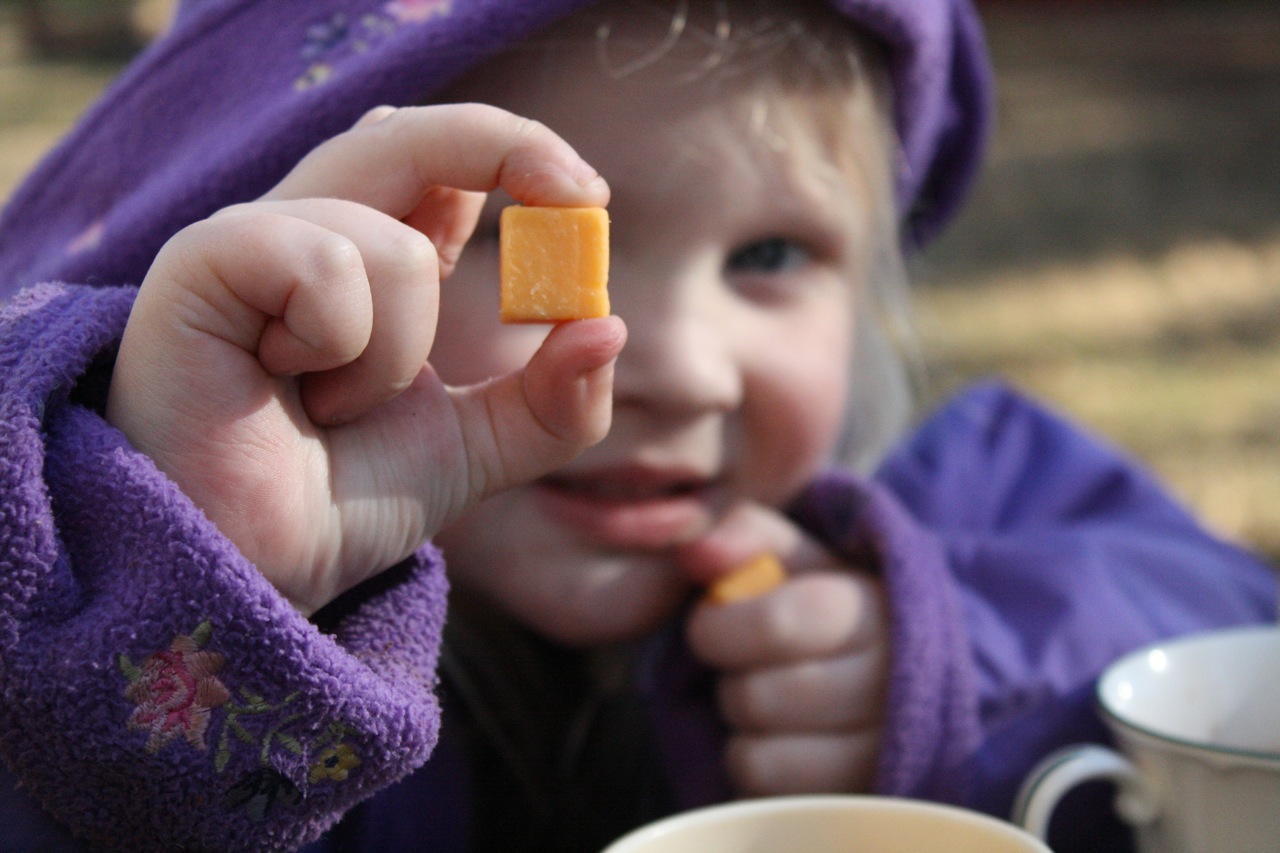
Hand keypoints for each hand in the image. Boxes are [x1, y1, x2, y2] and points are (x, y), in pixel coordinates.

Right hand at [106, 104, 624, 614]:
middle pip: (412, 136)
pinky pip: (327, 265)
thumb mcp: (476, 452)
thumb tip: (608, 327)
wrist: (254, 570)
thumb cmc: (339, 500)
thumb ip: (551, 403)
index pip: (449, 167)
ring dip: (398, 356)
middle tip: (581, 194)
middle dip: (507, 145)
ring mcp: (255, 240)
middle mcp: (315, 232)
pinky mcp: (204, 261)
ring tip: (333, 407)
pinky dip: (339, 346)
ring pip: (396, 246)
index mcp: (374, 258)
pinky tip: (286, 385)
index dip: (523, 160)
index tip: (590, 201)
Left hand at [679, 503, 888, 795]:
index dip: (722, 628)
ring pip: (761, 753)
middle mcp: (896, 684)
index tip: (713, 621)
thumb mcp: (797, 555)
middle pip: (760, 698)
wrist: (890, 673)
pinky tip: (779, 735)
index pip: (780, 623)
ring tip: (770, 698)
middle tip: (748, 663)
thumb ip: (747, 535)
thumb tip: (697, 549)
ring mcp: (885, 752)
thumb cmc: (826, 604)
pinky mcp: (861, 794)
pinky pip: (768, 788)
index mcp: (880, 608)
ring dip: (743, 723)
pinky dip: (753, 760)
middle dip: (732, 677)